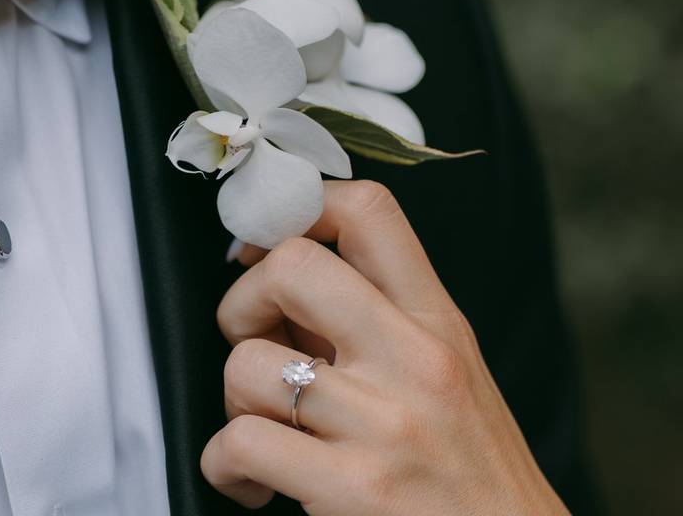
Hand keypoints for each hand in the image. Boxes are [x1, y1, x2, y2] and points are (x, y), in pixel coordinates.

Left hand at [203, 181, 569, 514]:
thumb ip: (372, 319)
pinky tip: (251, 480)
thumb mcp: (445, 370)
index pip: (369, 212)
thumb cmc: (472, 467)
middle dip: (243, 297)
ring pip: (248, 364)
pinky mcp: (351, 487)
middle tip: (253, 337)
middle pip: (292, 265)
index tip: (269, 246)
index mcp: (436, 321)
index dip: (301, 208)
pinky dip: (224, 463)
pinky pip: (240, 444)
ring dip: (232, 398)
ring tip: (260, 424)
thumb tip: (280, 273)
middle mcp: (413, 359)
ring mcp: (382, 423)